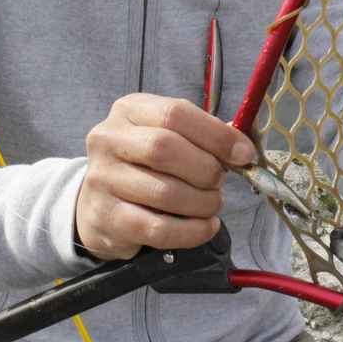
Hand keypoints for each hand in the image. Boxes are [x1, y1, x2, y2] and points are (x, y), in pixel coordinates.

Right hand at [75, 93, 255, 260]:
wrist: (98, 203)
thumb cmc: (144, 164)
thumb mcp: (167, 135)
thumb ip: (202, 137)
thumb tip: (243, 151)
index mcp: (129, 110)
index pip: (175, 114)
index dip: (216, 135)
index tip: (244, 154)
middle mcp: (108, 140)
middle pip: (164, 149)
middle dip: (206, 169)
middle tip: (220, 182)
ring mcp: (102, 179)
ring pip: (165, 192)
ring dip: (202, 202)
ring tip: (212, 204)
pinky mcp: (106, 218)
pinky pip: (158, 229)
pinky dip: (192, 231)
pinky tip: (205, 227)